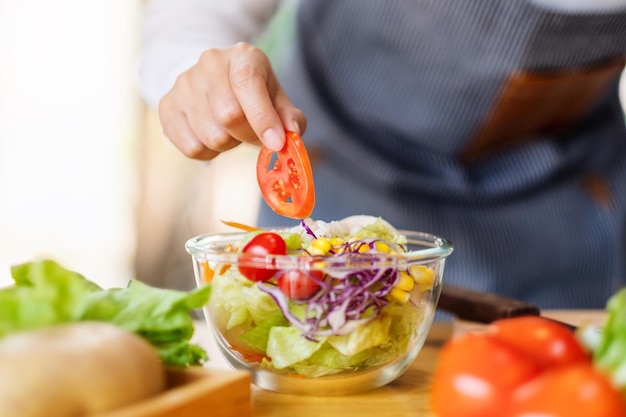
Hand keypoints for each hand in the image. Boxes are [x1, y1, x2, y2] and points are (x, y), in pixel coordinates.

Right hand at [158, 42, 305, 159]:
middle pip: (229, 115)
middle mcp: (210, 62)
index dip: (262, 118)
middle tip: (251, 134)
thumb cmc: (252, 95)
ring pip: (211, 136)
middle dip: (246, 136)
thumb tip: (292, 131)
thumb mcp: (276, 99)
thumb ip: (289, 117)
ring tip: (229, 131)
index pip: (247, 83)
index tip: (275, 143)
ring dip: (227, 145)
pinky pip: (191, 147)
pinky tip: (211, 137)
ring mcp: (184, 83)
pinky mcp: (167, 105)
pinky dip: (208, 152)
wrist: (212, 84)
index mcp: (242, 55)